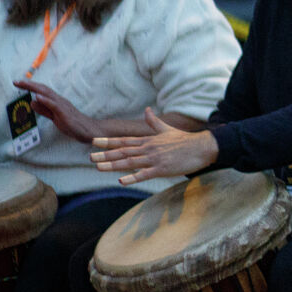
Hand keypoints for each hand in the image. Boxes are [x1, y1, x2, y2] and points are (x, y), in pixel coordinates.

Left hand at [14, 78, 101, 142]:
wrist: (88, 130)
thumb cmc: (73, 124)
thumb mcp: (55, 117)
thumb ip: (44, 110)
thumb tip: (32, 101)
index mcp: (56, 101)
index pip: (42, 91)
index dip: (30, 86)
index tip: (18, 83)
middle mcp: (59, 101)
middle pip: (43, 89)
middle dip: (29, 84)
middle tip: (16, 81)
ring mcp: (62, 106)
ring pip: (48, 94)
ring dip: (35, 88)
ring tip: (25, 84)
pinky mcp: (65, 113)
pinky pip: (54, 105)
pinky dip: (46, 100)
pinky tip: (37, 96)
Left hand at [89, 108, 218, 184]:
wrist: (201, 147)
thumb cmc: (184, 140)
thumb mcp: (167, 129)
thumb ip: (154, 122)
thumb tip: (147, 110)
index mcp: (148, 140)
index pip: (124, 141)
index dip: (108, 141)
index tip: (93, 142)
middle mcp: (148, 149)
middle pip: (123, 151)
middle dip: (105, 154)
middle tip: (90, 157)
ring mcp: (154, 159)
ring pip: (129, 162)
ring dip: (113, 164)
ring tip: (98, 167)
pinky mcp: (162, 169)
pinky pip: (144, 174)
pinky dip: (132, 177)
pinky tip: (121, 181)